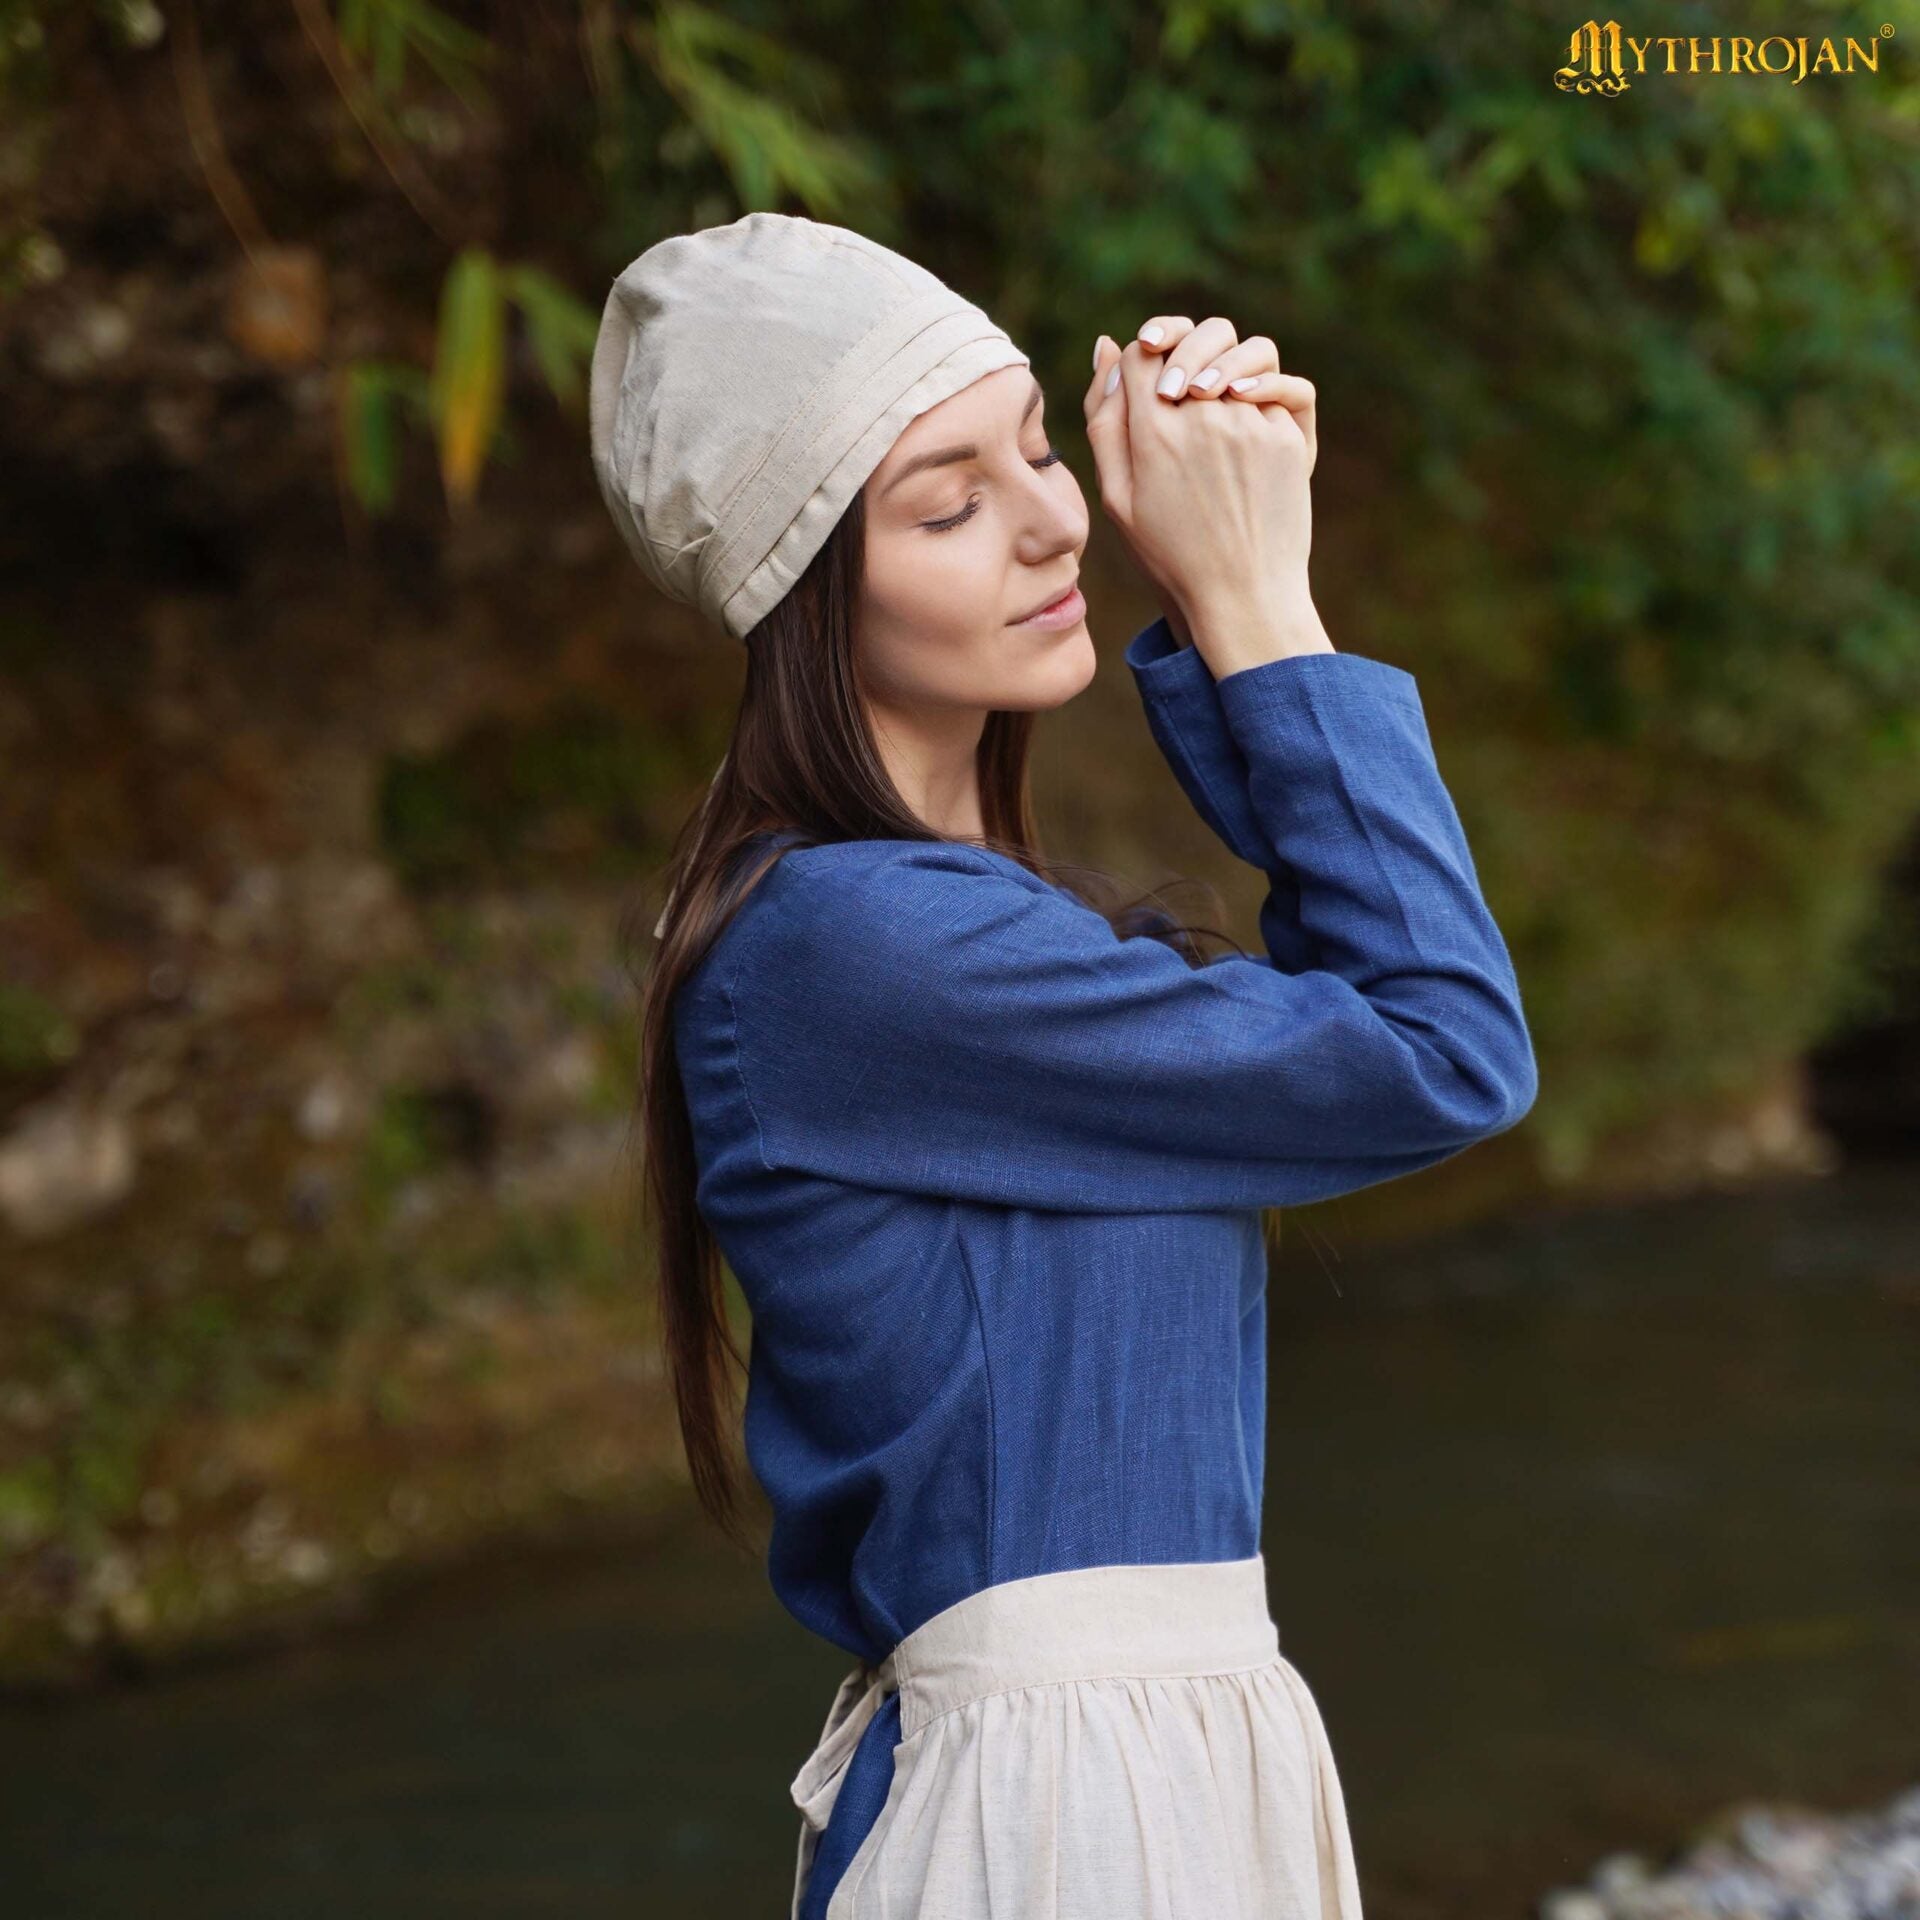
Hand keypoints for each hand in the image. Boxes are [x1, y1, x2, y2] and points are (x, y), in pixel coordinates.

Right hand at [1085, 316, 1329, 670]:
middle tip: (1183, 386)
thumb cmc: (1171, 551)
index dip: (1141, 357)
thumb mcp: (1118, 496)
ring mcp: (1249, 422)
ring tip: (1217, 403)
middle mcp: (1202, 416)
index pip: (1142, 352)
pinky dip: (1261, 394)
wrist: (1243, 594)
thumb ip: (1105, 420)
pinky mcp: (1286, 434)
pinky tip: (1248, 428)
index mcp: (1152, 432)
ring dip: (1226, 366)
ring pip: (1240, 352)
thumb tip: (1108, 347)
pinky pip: (1277, 385)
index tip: (1147, 382)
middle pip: (1191, 338)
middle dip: (1183, 350)